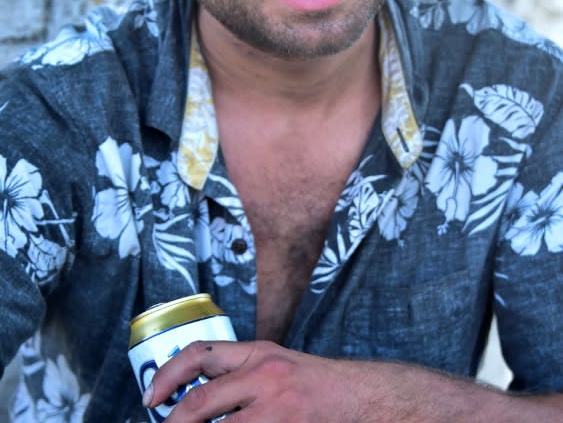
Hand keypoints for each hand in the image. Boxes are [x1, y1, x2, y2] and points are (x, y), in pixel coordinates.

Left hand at [142, 339, 370, 421]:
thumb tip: (194, 400)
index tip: (150, 398)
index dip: (168, 374)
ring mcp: (276, 410)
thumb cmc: (316, 386)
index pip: (201, 353)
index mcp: (258, 353)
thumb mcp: (276, 366)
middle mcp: (264, 376)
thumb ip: (240, 376)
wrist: (362, 398)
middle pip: (200, 401)